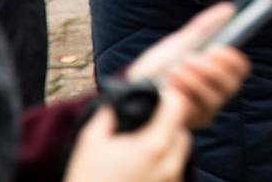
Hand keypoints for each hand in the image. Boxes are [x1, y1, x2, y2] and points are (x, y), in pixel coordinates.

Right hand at [63, 97, 189, 181]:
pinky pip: (174, 173)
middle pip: (183, 132)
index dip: (167, 97)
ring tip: (142, 148)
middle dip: (170, 124)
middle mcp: (169, 165)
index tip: (156, 98)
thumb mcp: (91, 142)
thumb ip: (106, 116)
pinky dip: (164, 165)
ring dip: (169, 145)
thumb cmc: (88, 180)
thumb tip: (114, 103)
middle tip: (147, 124)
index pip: (178, 107)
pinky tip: (143, 167)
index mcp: (153, 146)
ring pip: (180, 154)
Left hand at [126, 2, 251, 128]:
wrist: (132, 90)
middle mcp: (215, 93)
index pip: (240, 69)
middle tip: (192, 58)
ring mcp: (204, 110)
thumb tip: (228, 8)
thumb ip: (204, 27)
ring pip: (216, 97)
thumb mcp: (179, 43)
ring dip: (195, 80)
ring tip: (175, 69)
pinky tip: (170, 86)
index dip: (233, 59)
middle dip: (213, 69)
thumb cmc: (158, 66)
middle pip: (232, 84)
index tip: (217, 48)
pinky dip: (185, 94)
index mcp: (216, 73)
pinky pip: (198, 110)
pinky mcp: (192, 123)